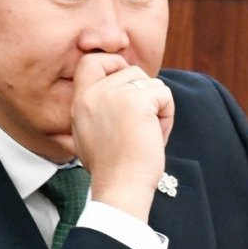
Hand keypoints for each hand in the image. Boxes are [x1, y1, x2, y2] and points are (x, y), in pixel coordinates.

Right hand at [71, 53, 174, 221]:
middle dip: (144, 94)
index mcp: (80, 101)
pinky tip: (155, 136)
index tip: (126, 86)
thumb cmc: (111, 168)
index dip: (112, 64)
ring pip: (151, 83)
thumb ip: (99, 108)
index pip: (91, 61)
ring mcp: (114, 94)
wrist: (120, 187)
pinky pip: (164, 94)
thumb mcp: (90, 133)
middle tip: (141, 124)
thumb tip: (120, 91)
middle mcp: (94, 93)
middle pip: (131, 71)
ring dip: (157, 108)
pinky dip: (167, 116)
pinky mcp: (137, 100)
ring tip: (147, 134)